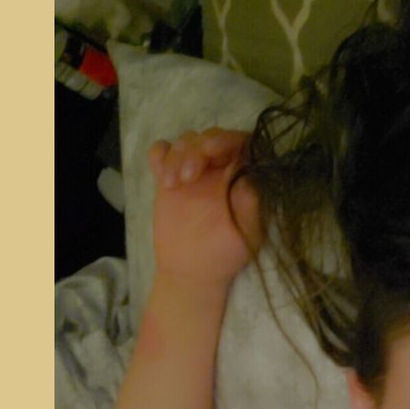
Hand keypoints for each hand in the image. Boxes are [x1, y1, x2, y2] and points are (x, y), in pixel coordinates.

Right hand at [148, 128, 260, 285]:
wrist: (192, 271)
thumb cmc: (225, 252)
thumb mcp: (246, 227)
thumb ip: (249, 195)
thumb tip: (249, 166)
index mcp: (241, 175)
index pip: (239, 142)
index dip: (226, 139)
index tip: (211, 152)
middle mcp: (219, 168)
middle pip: (209, 137)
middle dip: (196, 149)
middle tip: (189, 177)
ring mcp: (193, 170)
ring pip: (185, 140)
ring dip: (177, 155)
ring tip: (173, 184)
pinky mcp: (169, 178)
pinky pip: (161, 152)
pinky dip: (160, 155)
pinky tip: (162, 176)